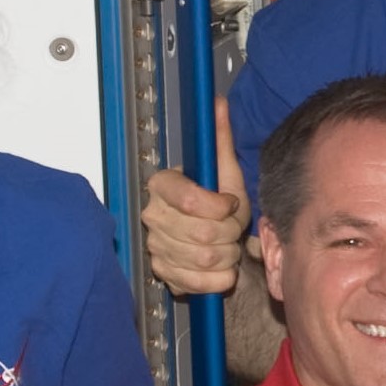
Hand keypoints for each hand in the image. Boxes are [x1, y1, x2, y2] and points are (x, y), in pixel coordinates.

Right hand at [139, 129, 249, 295]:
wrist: (214, 242)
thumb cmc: (218, 205)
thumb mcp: (225, 172)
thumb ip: (220, 138)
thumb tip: (216, 103)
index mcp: (163, 186)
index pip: (191, 201)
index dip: (221, 207)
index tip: (229, 204)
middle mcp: (154, 216)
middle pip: (205, 234)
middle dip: (230, 233)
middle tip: (231, 228)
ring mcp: (156, 247)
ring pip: (207, 259)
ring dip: (228, 255)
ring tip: (227, 245)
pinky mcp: (164, 274)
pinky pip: (203, 283)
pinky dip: (222, 278)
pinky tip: (221, 266)